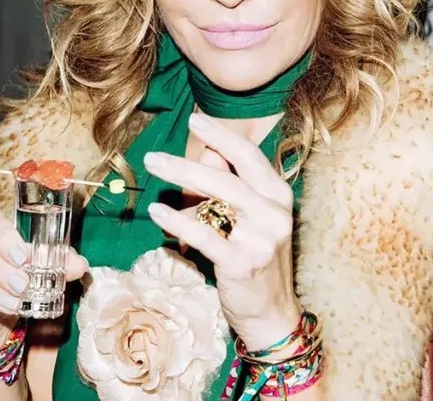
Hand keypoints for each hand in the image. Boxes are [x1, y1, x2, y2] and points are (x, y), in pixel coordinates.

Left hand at [143, 112, 301, 351]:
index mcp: (278, 195)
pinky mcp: (243, 264)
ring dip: (181, 180)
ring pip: (217, 200)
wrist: (271, 312)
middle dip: (187, 161)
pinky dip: (178, 221)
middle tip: (154, 155)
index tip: (194, 121)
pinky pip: (205, 235)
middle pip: (227, 176)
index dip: (221, 136)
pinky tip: (158, 211)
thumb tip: (207, 150)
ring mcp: (262, 239)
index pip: (250, 156)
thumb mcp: (249, 218)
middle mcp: (275, 213)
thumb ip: (229, 183)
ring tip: (153, 169)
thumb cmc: (255, 258)